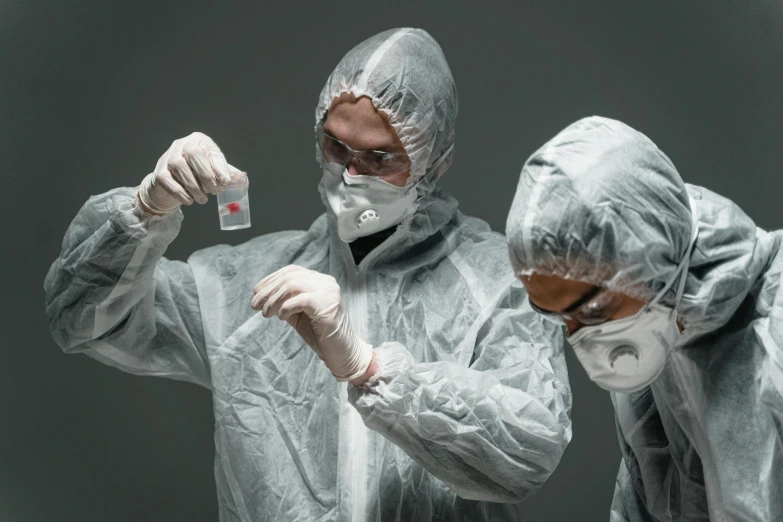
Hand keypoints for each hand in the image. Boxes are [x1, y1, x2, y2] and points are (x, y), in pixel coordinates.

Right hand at [138, 132, 239, 214]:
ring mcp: (168, 157)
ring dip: (194, 186)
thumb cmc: (196, 174)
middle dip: (206, 175)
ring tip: (203, 199)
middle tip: (214, 191)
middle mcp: (182, 145)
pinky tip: (189, 200)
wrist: (171, 183)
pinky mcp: (159, 172)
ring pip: (180, 166)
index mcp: (200, 141)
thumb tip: (243, 181)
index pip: (210, 151)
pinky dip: (181, 193)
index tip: (226, 182)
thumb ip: (228, 175)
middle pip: (193, 153)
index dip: (220, 167)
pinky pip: (168, 180)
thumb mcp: (214, 171)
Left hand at [251, 265, 373, 381]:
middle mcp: (326, 282)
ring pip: (292, 285)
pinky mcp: (328, 306)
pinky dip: (286, 307)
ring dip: (273, 299)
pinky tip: (281, 317)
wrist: (343, 353)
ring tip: (265, 313)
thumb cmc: (320, 334)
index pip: (292, 271)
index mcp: (319, 281)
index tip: (256, 293)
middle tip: (254, 306)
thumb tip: (260, 292)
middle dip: (268, 291)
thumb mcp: (298, 314)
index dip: (270, 279)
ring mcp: (329, 293)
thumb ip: (284, 301)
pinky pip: (300, 300)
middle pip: (289, 277)